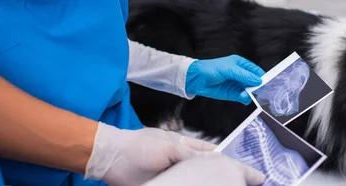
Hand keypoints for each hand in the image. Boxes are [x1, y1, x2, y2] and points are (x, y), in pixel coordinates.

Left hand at [84, 122, 216, 185]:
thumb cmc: (140, 147)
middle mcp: (180, 161)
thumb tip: (214, 160)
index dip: (221, 158)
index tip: (235, 168)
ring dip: (201, 183)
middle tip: (228, 181)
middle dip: (213, 174)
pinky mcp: (164, 185)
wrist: (110, 159)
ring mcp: (172, 176)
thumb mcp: (168, 148)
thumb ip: (190, 155)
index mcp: (183, 146)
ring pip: (192, 180)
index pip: (209, 152)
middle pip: (202, 169)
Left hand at [185, 55, 264, 104]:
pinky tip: (243, 97)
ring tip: (247, 94)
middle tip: (261, 92)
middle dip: (258, 87)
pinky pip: (244, 97)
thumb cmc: (211, 69)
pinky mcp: (233, 94)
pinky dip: (246, 98)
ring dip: (251, 94)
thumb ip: (244, 75)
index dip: (262, 77)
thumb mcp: (229, 69)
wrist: (197, 79)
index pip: (256, 71)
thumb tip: (258, 81)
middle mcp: (241, 75)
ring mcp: (238, 85)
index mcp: (242, 64)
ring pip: (250, 91)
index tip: (266, 83)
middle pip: (255, 82)